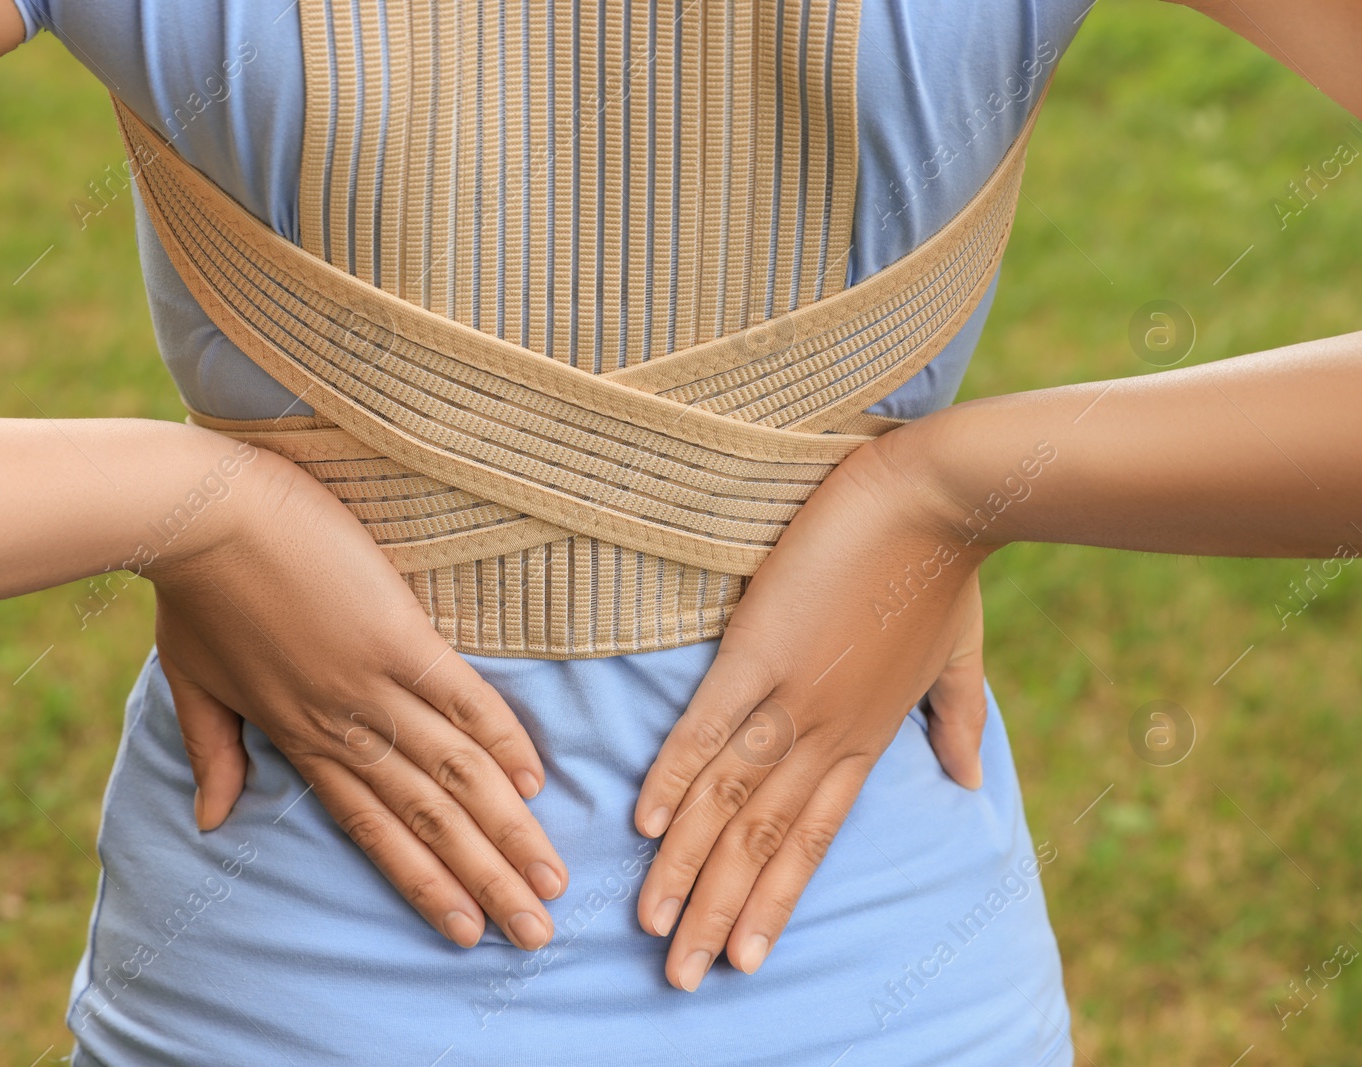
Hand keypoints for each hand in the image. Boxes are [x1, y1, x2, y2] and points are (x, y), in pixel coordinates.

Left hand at [146, 445, 567, 950]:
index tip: (466, 931)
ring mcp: (375, 682)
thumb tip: (211, 822)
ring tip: (550, 876)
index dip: (424, 883)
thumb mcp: (193, 681)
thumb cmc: (196, 591)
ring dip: (507, 829)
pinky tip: (535, 780)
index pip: (373, 830)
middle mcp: (346, 726)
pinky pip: (461, 697)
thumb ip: (211, 753)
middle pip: (428, 818)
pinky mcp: (397, 634)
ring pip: (454, 772)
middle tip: (535, 931)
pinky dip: (500, 738)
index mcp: (302, 739)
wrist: (203, 514)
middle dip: (486, 879)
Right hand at [632, 430, 992, 989]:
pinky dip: (678, 772)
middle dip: (721, 911)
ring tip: (654, 921)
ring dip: (688, 863)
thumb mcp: (959, 659)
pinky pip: (711, 724)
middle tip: (683, 974)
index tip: (745, 958)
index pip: (812, 840)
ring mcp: (793, 693)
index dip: (774, 901)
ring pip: (731, 798)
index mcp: (867, 738)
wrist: (945, 498)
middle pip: (764, 839)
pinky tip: (647, 820)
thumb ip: (960, 724)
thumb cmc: (946, 571)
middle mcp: (827, 733)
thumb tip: (970, 782)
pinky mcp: (761, 647)